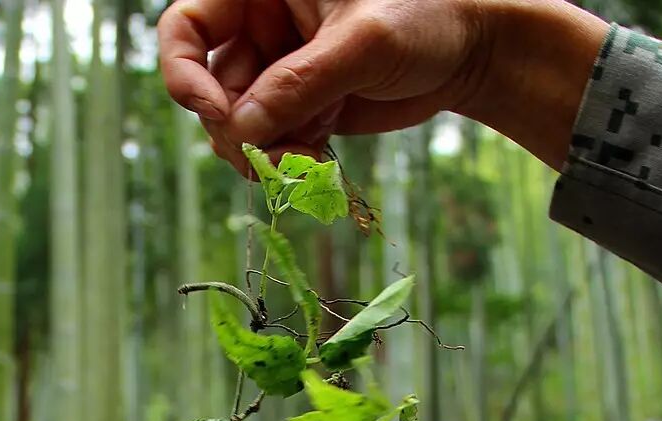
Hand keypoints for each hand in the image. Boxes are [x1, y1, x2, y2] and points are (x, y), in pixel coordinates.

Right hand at [157, 0, 608, 173]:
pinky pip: (271, 140)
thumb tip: (240, 132)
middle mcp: (261, 24)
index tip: (218, 113)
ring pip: (240, 122)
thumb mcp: (362, 43)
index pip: (187, 27)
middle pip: (211, 86)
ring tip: (303, 163)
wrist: (475, 49)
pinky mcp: (300, 103)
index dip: (186, 73)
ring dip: (263, 151)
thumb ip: (299, 85)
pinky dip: (286, 159)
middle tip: (268, 159)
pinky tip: (319, 160)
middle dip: (236, 128)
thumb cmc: (427, 16)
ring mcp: (279, 67)